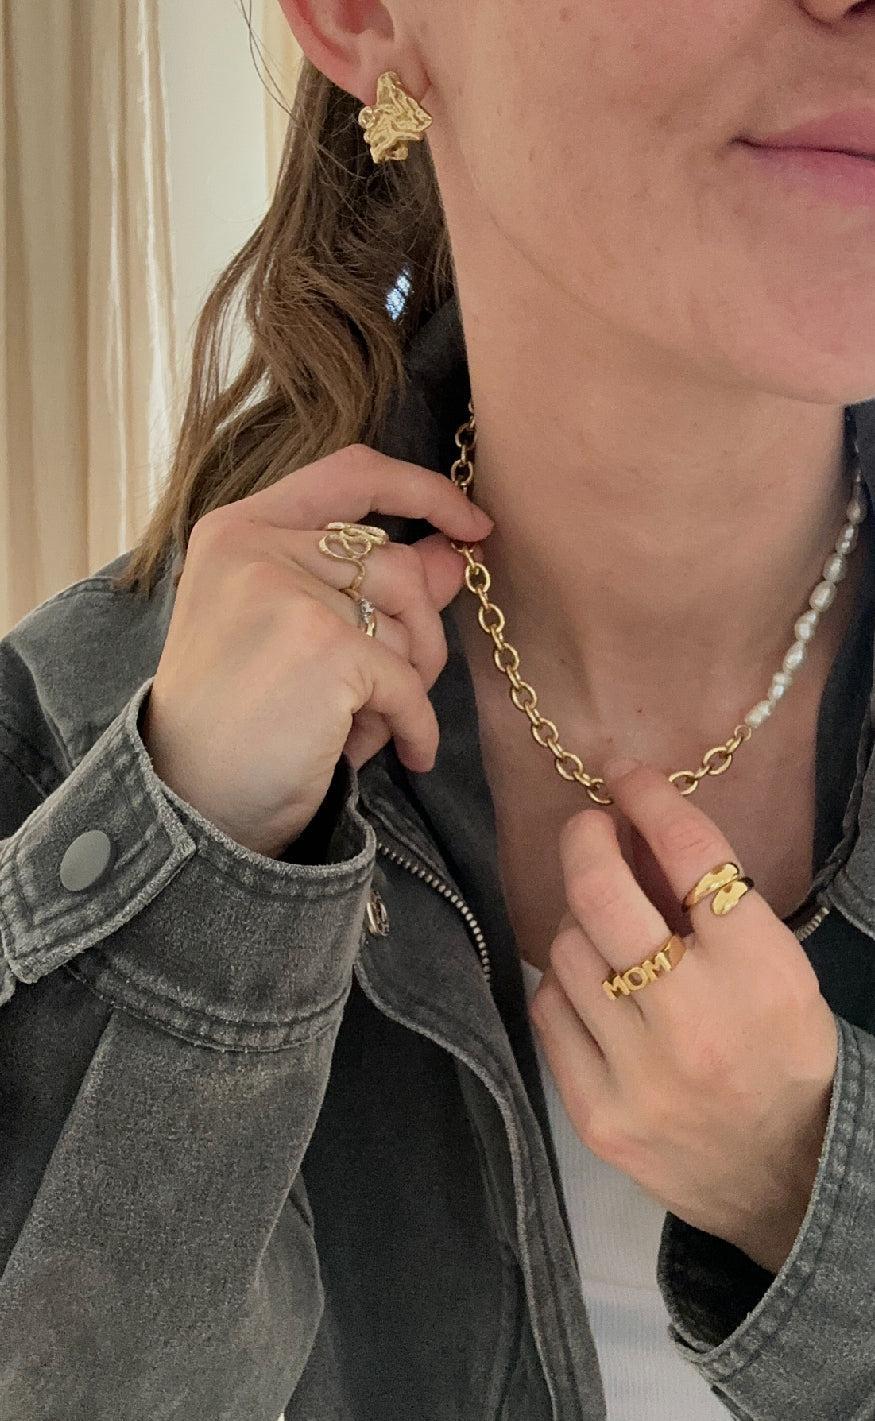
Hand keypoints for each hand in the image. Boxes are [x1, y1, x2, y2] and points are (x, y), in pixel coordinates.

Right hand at [142, 443, 492, 855]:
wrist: (188, 806)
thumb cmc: (239, 724)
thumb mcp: (297, 638)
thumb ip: (370, 588)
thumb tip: (456, 554)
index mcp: (239, 531)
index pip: (352, 474)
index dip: (423, 490)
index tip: (473, 524)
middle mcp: (257, 547)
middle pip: (396, 565)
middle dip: (420, 635)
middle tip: (402, 692)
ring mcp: (288, 592)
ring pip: (410, 620)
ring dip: (408, 685)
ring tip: (365, 725)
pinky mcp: (322, 646)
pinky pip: (409, 683)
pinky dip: (417, 727)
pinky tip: (408, 754)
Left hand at [527, 755, 837, 1274]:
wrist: (784, 1177)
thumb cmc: (782, 1053)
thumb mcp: (779, 969)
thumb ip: (715, 904)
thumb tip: (636, 827)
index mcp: (761, 974)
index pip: (690, 856)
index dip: (650, 799)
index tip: (627, 777)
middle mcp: (696, 1020)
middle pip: (602, 894)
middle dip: (586, 840)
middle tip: (590, 827)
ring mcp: (638, 1073)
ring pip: (566, 950)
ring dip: (580, 923)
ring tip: (607, 932)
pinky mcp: (596, 1113)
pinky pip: (548, 1011)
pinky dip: (564, 986)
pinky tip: (591, 989)